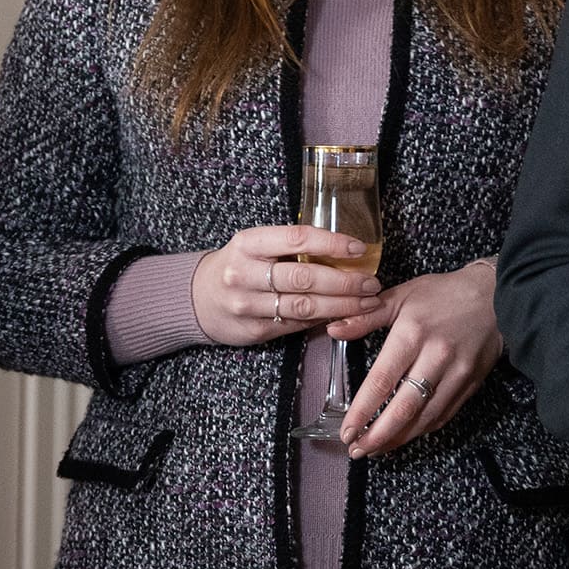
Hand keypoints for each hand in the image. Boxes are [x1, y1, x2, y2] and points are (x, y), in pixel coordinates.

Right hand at [190, 226, 391, 348]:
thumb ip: (290, 247)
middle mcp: (244, 273)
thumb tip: (343, 251)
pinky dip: (323, 320)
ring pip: (304, 306)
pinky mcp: (254, 330)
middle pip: (304, 277)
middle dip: (345, 281)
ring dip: (341, 305)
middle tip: (371, 284)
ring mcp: (247, 304)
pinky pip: (296, 325)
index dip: (332, 243)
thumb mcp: (255, 246)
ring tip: (366, 302)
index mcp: (248, 244)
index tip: (358, 248)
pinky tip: (343, 315)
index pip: (297, 238)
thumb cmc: (238, 265)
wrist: (198, 298)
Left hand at [337, 260, 502, 457]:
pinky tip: (405, 435)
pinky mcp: (472, 384)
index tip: (347, 430)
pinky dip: (423, 429)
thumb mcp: (402, 296)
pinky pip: (445, 414)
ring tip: (376, 449)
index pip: (382, 381)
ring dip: (399, 438)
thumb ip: (366, 316)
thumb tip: (334, 330)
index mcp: (413, 334)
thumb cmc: (444, 294)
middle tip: (357, 450)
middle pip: (404, 407)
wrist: (496, 296)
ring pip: (425, 417)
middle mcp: (436, 357)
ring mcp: (457, 373)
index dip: (362, 410)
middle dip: (378, 434)